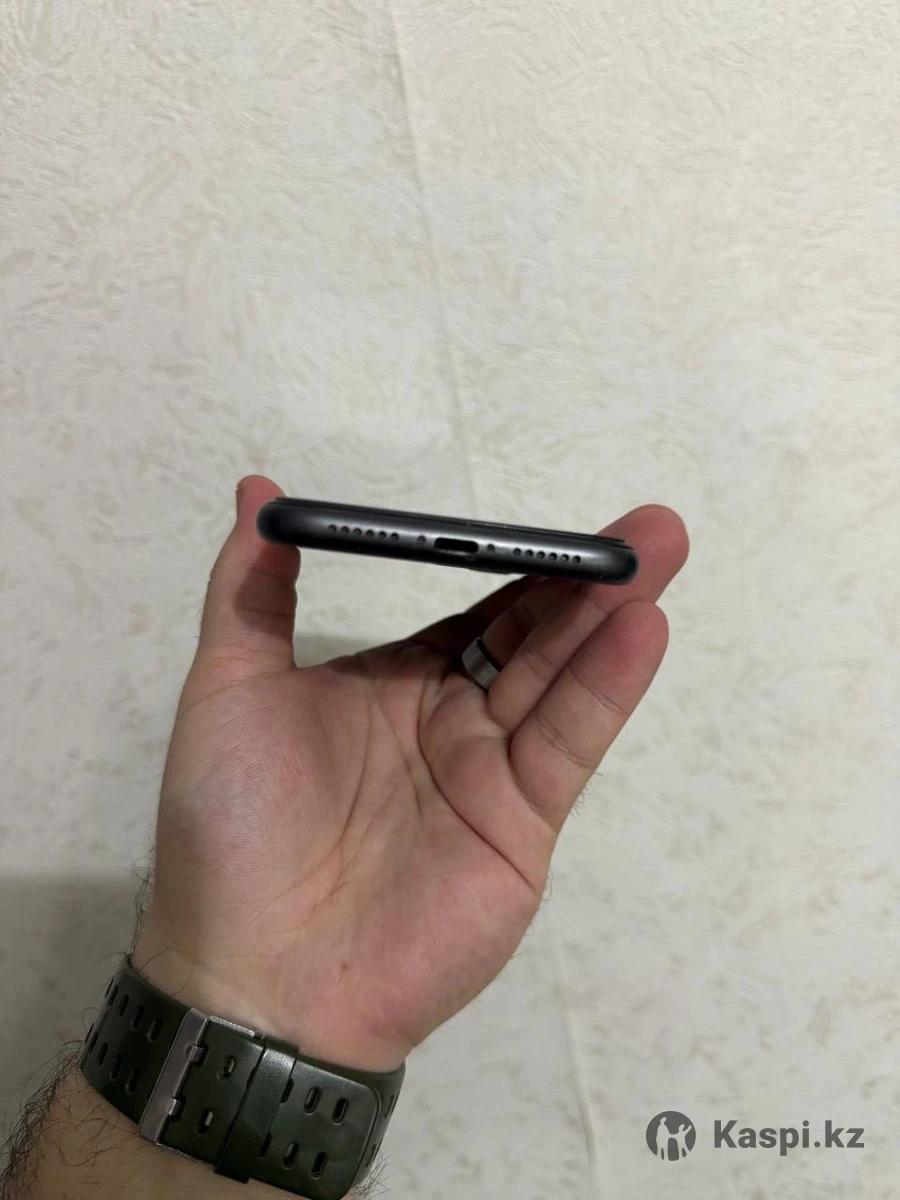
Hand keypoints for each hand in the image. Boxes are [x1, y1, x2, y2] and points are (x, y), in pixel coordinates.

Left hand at [134, 477, 687, 1072]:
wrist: (257, 974)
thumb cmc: (233, 824)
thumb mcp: (229, 689)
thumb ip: (250, 591)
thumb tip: (256, 488)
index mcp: (391, 684)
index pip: (473, 611)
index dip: (516, 563)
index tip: (556, 522)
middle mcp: (449, 720)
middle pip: (533, 637)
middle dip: (587, 580)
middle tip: (648, 528)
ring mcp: (490, 774)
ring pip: (559, 681)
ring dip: (611, 619)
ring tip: (662, 553)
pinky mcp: (524, 826)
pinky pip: (567, 745)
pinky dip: (606, 689)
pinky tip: (641, 630)